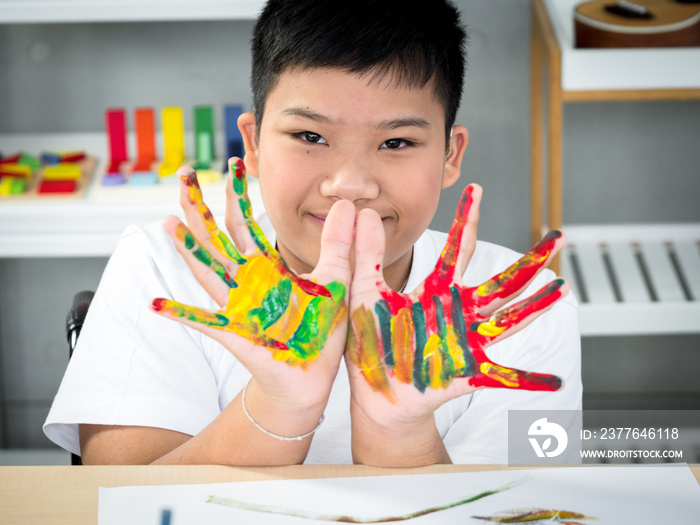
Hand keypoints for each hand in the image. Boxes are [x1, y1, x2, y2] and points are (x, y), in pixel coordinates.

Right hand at [151, 158, 352, 410]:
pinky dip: (180, 313)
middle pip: (218, 238)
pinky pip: (203, 322)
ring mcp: (237, 306)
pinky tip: (156, 303)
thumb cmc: (319, 330)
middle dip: (200, 208)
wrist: (311, 377)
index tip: (233, 164)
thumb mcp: (335, 280)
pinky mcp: (236, 333)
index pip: (247, 224)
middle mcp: (247, 282)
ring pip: (207, 270)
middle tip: (183, 175)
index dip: (238, 195)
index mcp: (268, 268)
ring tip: (169, 222)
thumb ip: (339, 244)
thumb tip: (347, 204)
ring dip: (188, 248)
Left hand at [347, 183, 567, 421]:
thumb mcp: (366, 293)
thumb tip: (365, 213)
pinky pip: (503, 377)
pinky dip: (529, 381)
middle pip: (502, 282)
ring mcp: (467, 341)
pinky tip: (555, 383)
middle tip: (558, 237)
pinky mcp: (467, 372)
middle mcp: (458, 312)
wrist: (374, 392)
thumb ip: (366, 256)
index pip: (456, 248)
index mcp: (436, 290)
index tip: (476, 188)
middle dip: (531, 260)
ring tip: (563, 289)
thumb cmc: (372, 341)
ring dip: (536, 306)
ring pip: (509, 319)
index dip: (466, 218)